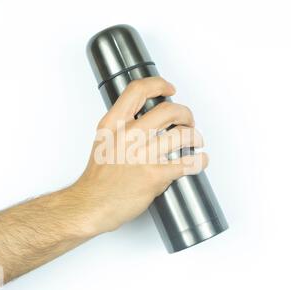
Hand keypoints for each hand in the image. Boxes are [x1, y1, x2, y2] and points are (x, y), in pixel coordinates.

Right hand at [74, 77, 208, 234]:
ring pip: (182, 135)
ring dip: (195, 137)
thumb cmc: (98, 178)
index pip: (138, 90)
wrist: (91, 204)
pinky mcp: (154, 176)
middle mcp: (128, 136)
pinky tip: (200, 161)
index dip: (159, 85)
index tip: (170, 89)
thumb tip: (149, 121)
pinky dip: (198, 161)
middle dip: (186, 114)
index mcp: (113, 124)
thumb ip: (123, 128)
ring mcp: (142, 155)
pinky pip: (186, 163)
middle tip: (189, 121)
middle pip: (168, 111)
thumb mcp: (103, 142)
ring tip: (196, 141)